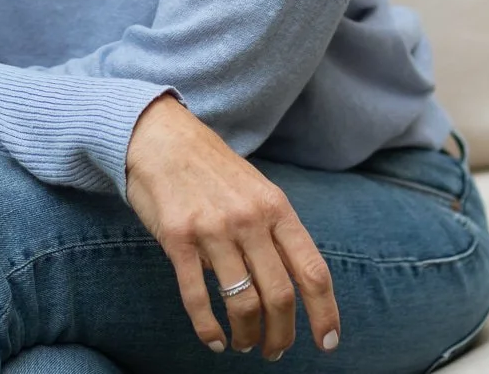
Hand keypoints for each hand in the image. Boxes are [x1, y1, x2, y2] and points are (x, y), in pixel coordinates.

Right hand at [123, 95, 340, 360]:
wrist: (161, 137)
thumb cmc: (213, 169)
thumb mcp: (258, 190)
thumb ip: (277, 231)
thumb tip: (297, 283)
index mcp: (276, 208)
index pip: (312, 270)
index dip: (324, 313)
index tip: (328, 343)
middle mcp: (250, 220)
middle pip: (280, 295)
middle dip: (282, 334)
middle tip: (276, 351)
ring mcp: (213, 230)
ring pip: (242, 302)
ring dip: (247, 335)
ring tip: (245, 345)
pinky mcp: (178, 239)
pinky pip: (197, 297)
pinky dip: (208, 329)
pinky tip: (213, 341)